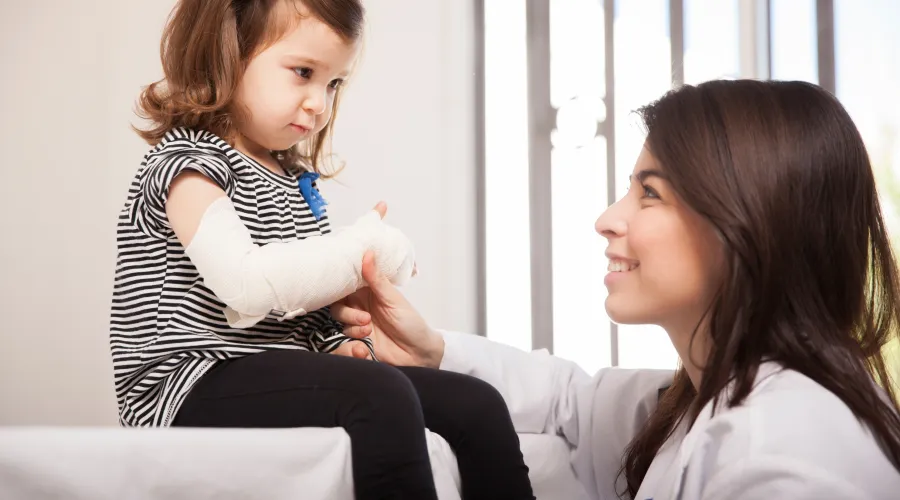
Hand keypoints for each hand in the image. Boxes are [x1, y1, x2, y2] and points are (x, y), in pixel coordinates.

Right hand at [332, 252, 443, 367]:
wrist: (419, 354)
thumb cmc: (411, 323)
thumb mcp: (393, 300)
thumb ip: (377, 279)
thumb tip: (368, 253)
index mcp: (368, 293)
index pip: (345, 286)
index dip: (338, 287)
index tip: (336, 289)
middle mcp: (360, 309)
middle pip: (337, 307)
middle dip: (347, 314)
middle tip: (366, 320)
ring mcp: (358, 328)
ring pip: (340, 326)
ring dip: (352, 331)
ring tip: (368, 334)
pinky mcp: (358, 345)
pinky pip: (343, 347)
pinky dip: (350, 349)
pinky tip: (364, 350)